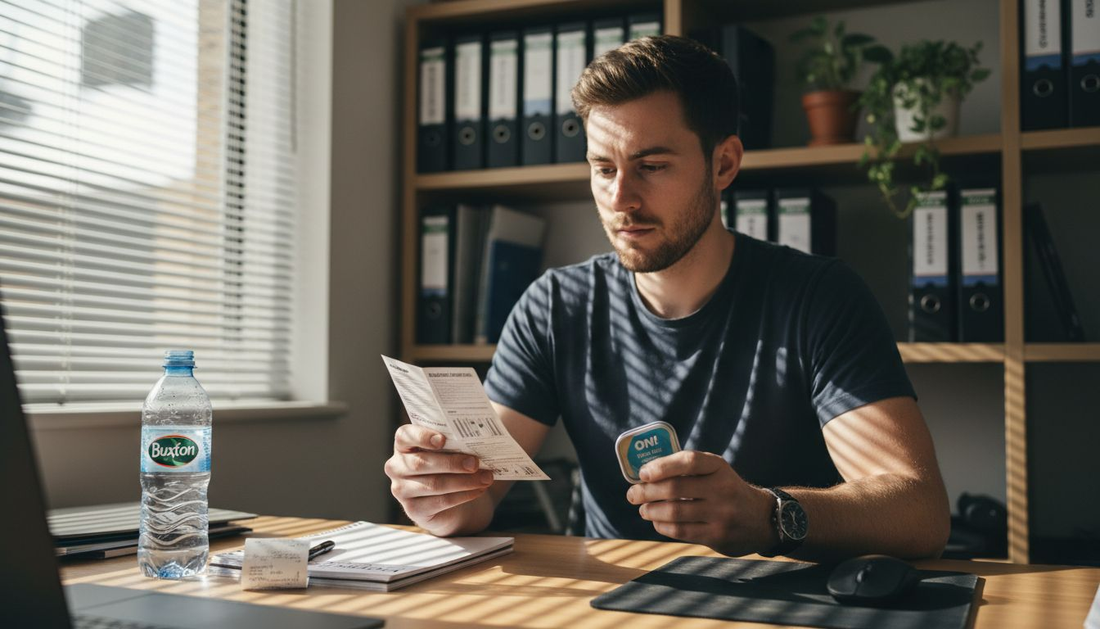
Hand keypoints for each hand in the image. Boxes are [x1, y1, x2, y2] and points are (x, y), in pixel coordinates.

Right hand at [384, 424, 493, 533]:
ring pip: (434, 484)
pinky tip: (479, 490)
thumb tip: (478, 438)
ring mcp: (402, 490)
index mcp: (403, 445)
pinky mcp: (414, 510)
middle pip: (421, 463)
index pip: (405, 436)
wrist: (449, 498)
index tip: (443, 439)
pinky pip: (441, 501)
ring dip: (464, 481)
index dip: (422, 436)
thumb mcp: (449, 450)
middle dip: (452, 463)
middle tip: (475, 462)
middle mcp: (397, 467)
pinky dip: (464, 495)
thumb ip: (454, 442)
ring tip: (485, 477)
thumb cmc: (448, 465)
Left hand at [625, 450, 777, 555]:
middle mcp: (722, 489)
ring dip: (651, 511)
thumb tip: (646, 475)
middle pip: (675, 489)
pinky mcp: (717, 536)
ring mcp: (721, 514)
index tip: (643, 473)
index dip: (661, 466)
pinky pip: (682, 531)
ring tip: (643, 509)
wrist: (760, 518)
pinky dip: (663, 526)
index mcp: (718, 467)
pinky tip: (657, 522)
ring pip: (675, 512)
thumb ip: (687, 469)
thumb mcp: (715, 471)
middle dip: (647, 492)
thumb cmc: (727, 490)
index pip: (688, 461)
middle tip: (633, 494)